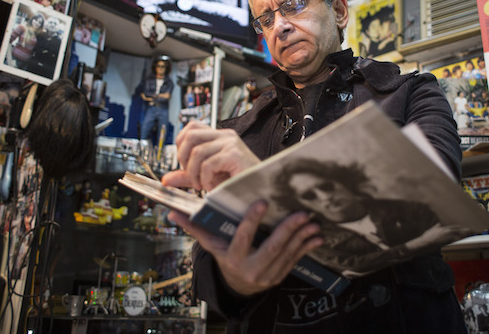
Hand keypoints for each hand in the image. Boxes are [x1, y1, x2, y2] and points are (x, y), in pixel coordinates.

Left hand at [161, 121, 259, 190]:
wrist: (262, 190)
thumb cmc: (239, 182)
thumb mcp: (208, 176)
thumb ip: (187, 175)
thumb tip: (165, 179)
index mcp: (220, 136)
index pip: (191, 127)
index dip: (181, 144)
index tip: (185, 163)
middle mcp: (225, 136)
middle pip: (190, 135)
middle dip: (183, 158)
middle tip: (191, 175)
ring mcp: (231, 144)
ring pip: (196, 152)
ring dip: (193, 173)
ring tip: (202, 184)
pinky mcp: (234, 155)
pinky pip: (208, 164)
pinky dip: (205, 178)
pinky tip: (212, 186)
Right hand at [168, 200, 322, 295]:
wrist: (237, 285)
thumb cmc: (224, 257)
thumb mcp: (211, 244)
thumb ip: (195, 228)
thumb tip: (172, 213)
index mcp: (233, 257)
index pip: (242, 238)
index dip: (252, 221)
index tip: (262, 202)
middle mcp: (251, 268)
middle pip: (271, 248)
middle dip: (288, 231)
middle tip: (301, 214)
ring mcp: (267, 275)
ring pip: (287, 255)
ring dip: (301, 238)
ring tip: (312, 222)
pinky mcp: (280, 276)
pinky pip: (296, 261)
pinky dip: (307, 248)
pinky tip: (316, 237)